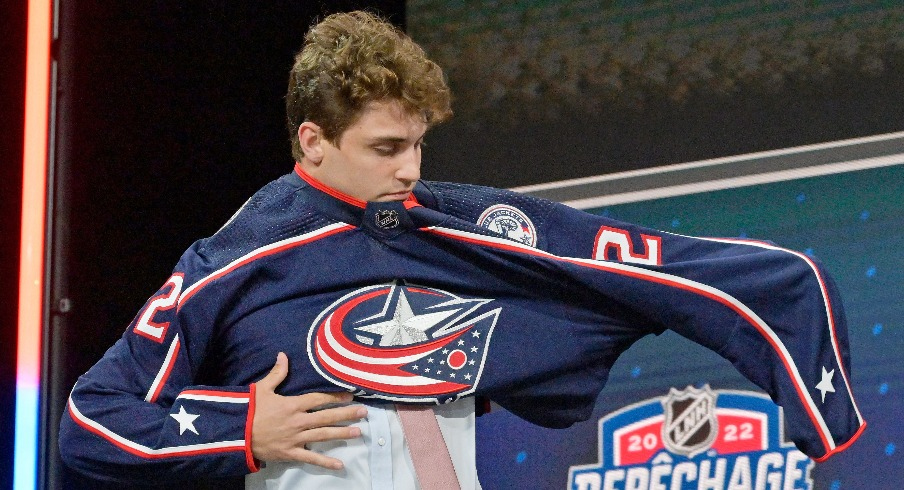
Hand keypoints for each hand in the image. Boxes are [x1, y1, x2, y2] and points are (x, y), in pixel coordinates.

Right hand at [251, 352, 366, 468]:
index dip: (336, 396)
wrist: (235, 434)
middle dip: (346, 414)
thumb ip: (277, 373)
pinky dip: (325, 462)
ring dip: (342, 433)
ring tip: (358, 432)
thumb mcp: (261, 388)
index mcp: (293, 404)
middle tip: (364, 412)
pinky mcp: (290, 453)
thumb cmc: (249, 410)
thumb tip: (283, 355)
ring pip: (323, 435)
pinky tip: (340, 464)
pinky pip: (311, 458)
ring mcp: (296, 438)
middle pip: (327, 416)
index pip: (319, 399)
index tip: (350, 395)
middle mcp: (298, 421)